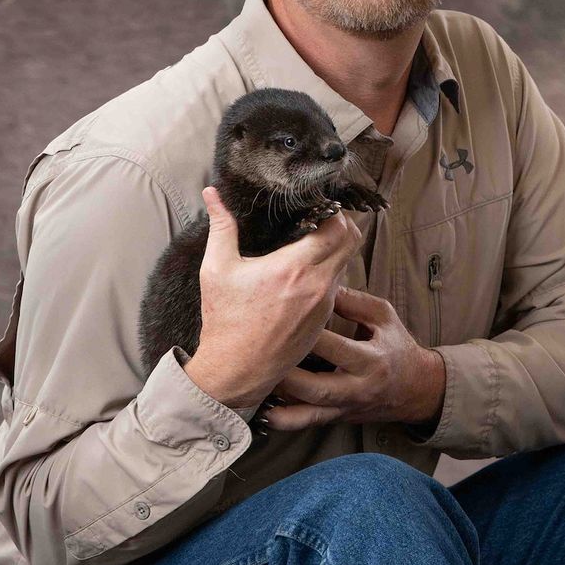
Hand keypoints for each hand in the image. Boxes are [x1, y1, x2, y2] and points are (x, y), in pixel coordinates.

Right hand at [184, 186, 361, 408]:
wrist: (235, 371)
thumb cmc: (225, 321)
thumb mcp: (217, 269)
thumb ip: (221, 226)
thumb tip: (212, 193)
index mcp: (294, 267)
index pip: (336, 227)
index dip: (330, 210)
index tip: (314, 205)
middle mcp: (318, 285)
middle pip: (352, 241)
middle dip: (340, 224)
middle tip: (319, 218)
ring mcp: (325, 304)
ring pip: (346, 263)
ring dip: (336, 249)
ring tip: (311, 242)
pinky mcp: (324, 320)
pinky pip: (338, 286)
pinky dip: (330, 271)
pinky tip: (307, 270)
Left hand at [262, 286, 445, 429]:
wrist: (414, 389)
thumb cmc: (395, 345)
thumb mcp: (383, 316)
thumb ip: (353, 301)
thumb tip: (319, 282)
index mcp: (372, 360)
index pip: (336, 348)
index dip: (309, 334)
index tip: (283, 318)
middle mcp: (358, 388)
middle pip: (318, 387)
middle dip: (288, 373)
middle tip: (260, 353)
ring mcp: (345, 407)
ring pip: (309, 410)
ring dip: (280, 398)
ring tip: (256, 380)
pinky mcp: (335, 418)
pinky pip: (307, 423)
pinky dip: (285, 420)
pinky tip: (264, 411)